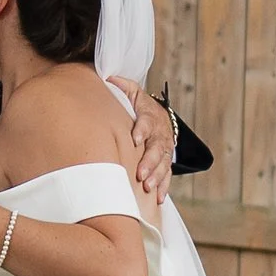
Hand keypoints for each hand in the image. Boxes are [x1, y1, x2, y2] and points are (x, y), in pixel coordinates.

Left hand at [120, 84, 174, 210]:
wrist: (159, 116)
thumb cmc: (139, 106)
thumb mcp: (131, 92)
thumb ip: (121, 85)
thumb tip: (107, 78)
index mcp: (149, 116)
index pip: (146, 121)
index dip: (141, 129)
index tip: (135, 138)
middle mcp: (159, 134)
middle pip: (157, 148)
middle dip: (149, 161)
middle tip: (140, 174)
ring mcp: (164, 149)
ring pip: (163, 164)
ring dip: (157, 176)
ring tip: (148, 187)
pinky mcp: (166, 161)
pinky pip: (168, 175)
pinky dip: (164, 186)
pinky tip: (158, 198)